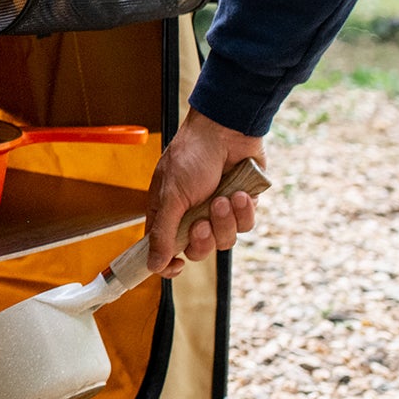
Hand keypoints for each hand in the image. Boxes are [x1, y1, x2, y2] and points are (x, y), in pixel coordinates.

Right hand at [145, 109, 264, 276]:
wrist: (226, 131)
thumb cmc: (191, 156)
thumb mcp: (171, 196)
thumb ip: (162, 232)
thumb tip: (152, 265)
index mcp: (167, 213)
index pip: (162, 249)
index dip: (168, 263)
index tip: (177, 266)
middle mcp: (191, 215)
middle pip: (198, 250)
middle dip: (204, 239)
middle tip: (202, 222)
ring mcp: (217, 211)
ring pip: (225, 240)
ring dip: (225, 220)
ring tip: (223, 198)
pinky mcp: (240, 206)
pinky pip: (246, 225)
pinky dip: (243, 211)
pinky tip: (238, 193)